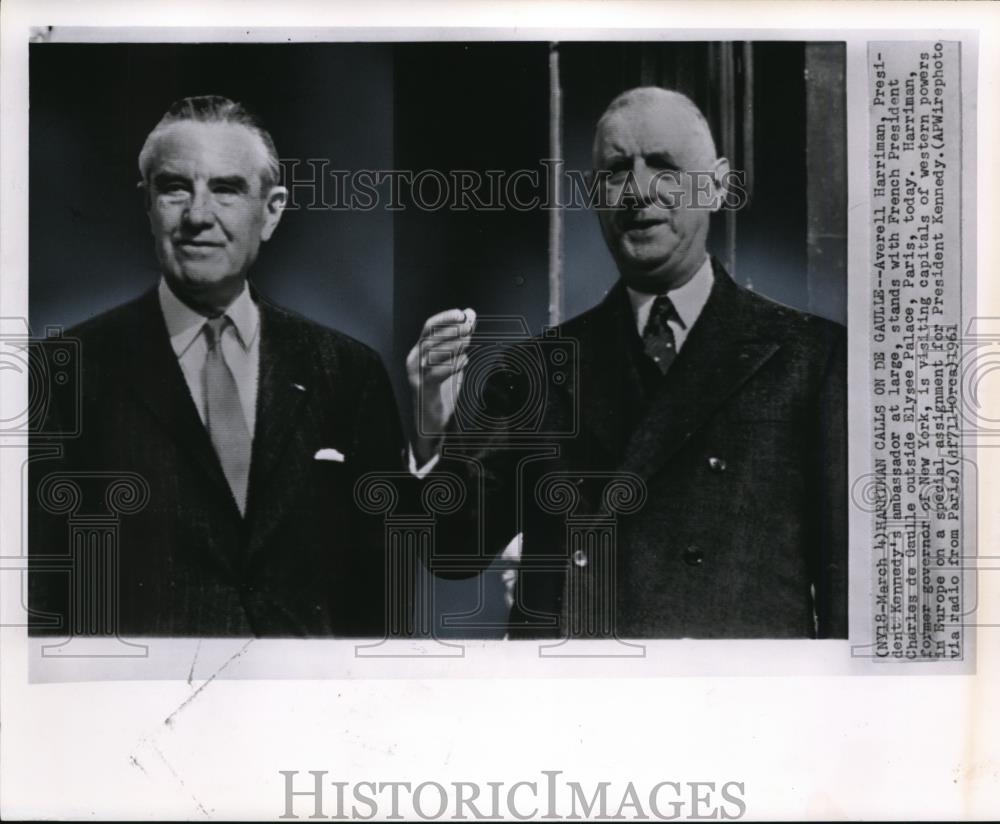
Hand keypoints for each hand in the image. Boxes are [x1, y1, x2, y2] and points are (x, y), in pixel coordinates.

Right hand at [406, 307, 476, 463]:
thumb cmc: (442, 390)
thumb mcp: (454, 361)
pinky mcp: (422, 389)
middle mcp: (414, 360)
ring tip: (468, 342)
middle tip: (468, 327)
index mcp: (419, 351)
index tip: (462, 314)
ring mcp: (416, 375)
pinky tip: (464, 362)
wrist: (433, 423)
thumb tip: (470, 314)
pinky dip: (452, 365)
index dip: (445, 318)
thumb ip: (461, 338)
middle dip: (450, 329)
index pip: (429, 327)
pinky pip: (436, 373)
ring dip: (452, 345)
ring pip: (432, 353)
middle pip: (430, 337)